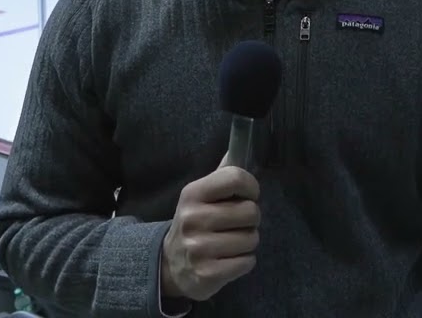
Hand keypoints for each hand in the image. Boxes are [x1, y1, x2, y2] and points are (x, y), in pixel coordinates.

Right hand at [160, 152, 260, 301]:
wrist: (169, 263)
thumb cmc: (194, 222)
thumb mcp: (200, 195)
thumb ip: (222, 174)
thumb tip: (239, 147)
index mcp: (193, 193)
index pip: (236, 178)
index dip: (251, 187)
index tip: (248, 195)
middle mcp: (193, 219)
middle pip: (250, 211)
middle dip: (251, 219)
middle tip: (237, 223)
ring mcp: (199, 248)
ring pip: (251, 239)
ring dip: (248, 241)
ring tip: (231, 242)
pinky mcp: (207, 274)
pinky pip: (247, 262)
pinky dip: (244, 261)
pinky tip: (229, 259)